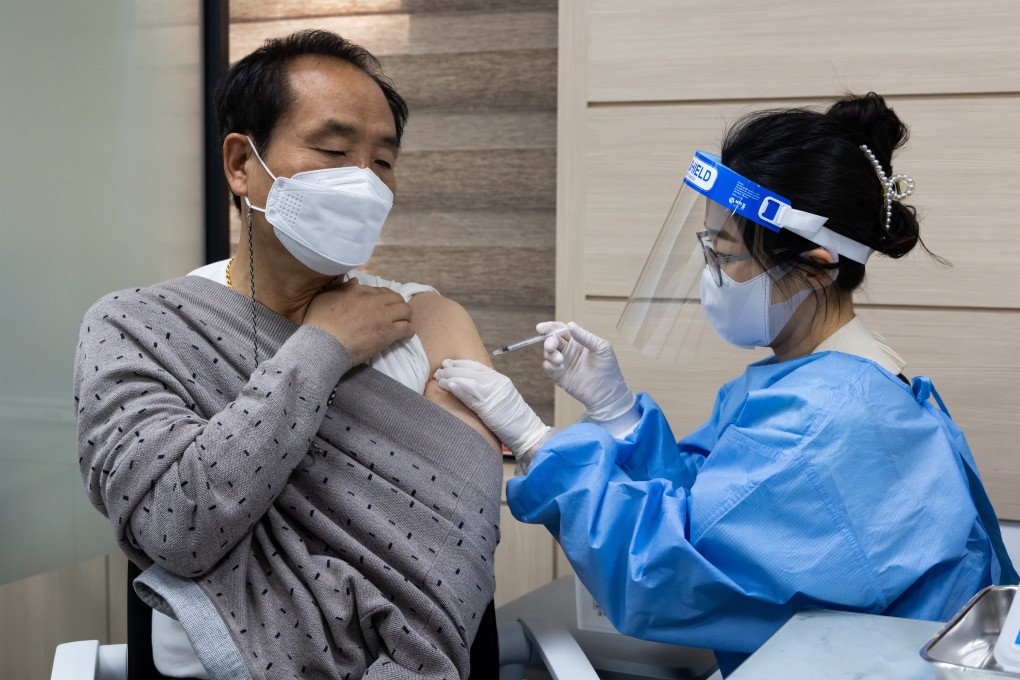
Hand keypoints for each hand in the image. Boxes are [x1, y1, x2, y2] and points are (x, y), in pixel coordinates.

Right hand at [304, 279, 413, 364]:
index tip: (383, 307)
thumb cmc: (319, 323)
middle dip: (397, 306)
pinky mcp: (388, 332)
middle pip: (397, 298)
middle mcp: (374, 301)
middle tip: (395, 315)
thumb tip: (355, 282)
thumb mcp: (324, 298)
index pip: (381, 291)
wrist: (323, 344)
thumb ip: (340, 288)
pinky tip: (405, 335)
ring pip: (406, 311)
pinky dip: (408, 331)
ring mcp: (383, 316)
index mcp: (359, 291)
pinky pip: (408, 328)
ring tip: (402, 324)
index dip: (384, 299)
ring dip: (405, 317)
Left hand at [434, 359, 549, 456]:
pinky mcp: (488, 406)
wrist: (525, 431)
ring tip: (439, 378)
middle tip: (439, 369)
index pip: (477, 366)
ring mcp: (493, 393)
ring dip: (451, 377)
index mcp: (500, 379)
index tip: (449, 363)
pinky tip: (448, 385)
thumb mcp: (502, 398)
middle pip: (470, 370)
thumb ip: (489, 390)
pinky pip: (470, 394)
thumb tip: (470, 387)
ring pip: (468, 379)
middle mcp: (496, 382)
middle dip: (452, 369)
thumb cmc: (512, 419)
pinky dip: (458, 388)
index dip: (460, 363)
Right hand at [538, 321, 635, 422]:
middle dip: (549, 341)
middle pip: (552, 340)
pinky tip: (560, 368)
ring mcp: (563, 362)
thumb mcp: (601, 348)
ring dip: (550, 354)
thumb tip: (570, 325)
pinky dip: (550, 365)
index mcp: (578, 340)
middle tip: (551, 346)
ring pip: (548, 353)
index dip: (550, 327)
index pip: (561, 329)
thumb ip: (585, 336)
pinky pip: (548, 366)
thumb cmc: (608, 368)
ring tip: (560, 360)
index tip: (541, 328)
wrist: (607, 393)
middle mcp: (568, 350)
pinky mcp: (559, 376)